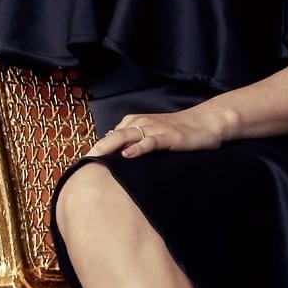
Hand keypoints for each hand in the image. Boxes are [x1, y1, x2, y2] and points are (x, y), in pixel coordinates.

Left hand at [86, 100, 235, 159]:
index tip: (82, 164)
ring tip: (95, 158)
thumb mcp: (152, 135)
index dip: (97, 150)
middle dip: (96, 149)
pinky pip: (150, 142)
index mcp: (134, 123)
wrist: (205, 123)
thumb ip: (134, 142)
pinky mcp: (168, 137)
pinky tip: (127, 155)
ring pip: (126, 136)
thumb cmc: (178, 132)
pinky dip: (138, 148)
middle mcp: (140, 123)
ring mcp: (154, 129)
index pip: (110, 136)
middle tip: (82, 164)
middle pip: (112, 136)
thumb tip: (115, 154)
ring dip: (109, 147)